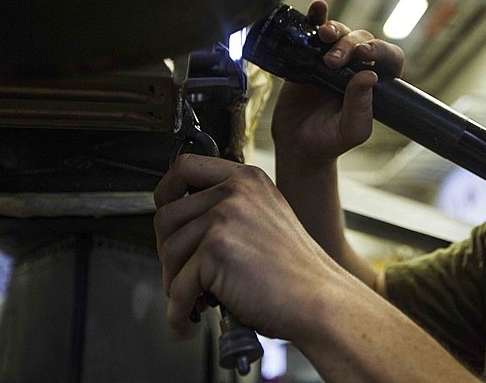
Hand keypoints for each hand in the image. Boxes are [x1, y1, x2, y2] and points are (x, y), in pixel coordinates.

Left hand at [153, 154, 343, 339]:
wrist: (319, 300)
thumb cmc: (296, 271)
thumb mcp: (267, 218)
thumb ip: (231, 209)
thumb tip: (184, 224)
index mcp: (248, 180)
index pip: (186, 166)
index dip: (166, 191)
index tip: (165, 211)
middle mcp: (236, 191)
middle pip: (167, 216)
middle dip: (169, 253)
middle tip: (183, 274)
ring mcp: (225, 217)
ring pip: (168, 252)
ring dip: (174, 284)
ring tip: (193, 298)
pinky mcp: (216, 250)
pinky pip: (178, 285)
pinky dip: (178, 310)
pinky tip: (187, 318)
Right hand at [270, 0, 404, 162]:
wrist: (295, 143)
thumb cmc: (327, 141)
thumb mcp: (349, 132)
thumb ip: (360, 109)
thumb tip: (369, 76)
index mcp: (375, 85)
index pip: (390, 58)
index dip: (381, 51)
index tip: (364, 55)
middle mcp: (357, 68)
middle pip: (363, 40)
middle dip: (350, 44)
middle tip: (332, 63)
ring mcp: (333, 59)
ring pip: (341, 32)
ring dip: (334, 29)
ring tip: (324, 36)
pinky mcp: (310, 55)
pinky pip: (316, 29)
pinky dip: (317, 15)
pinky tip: (317, 8)